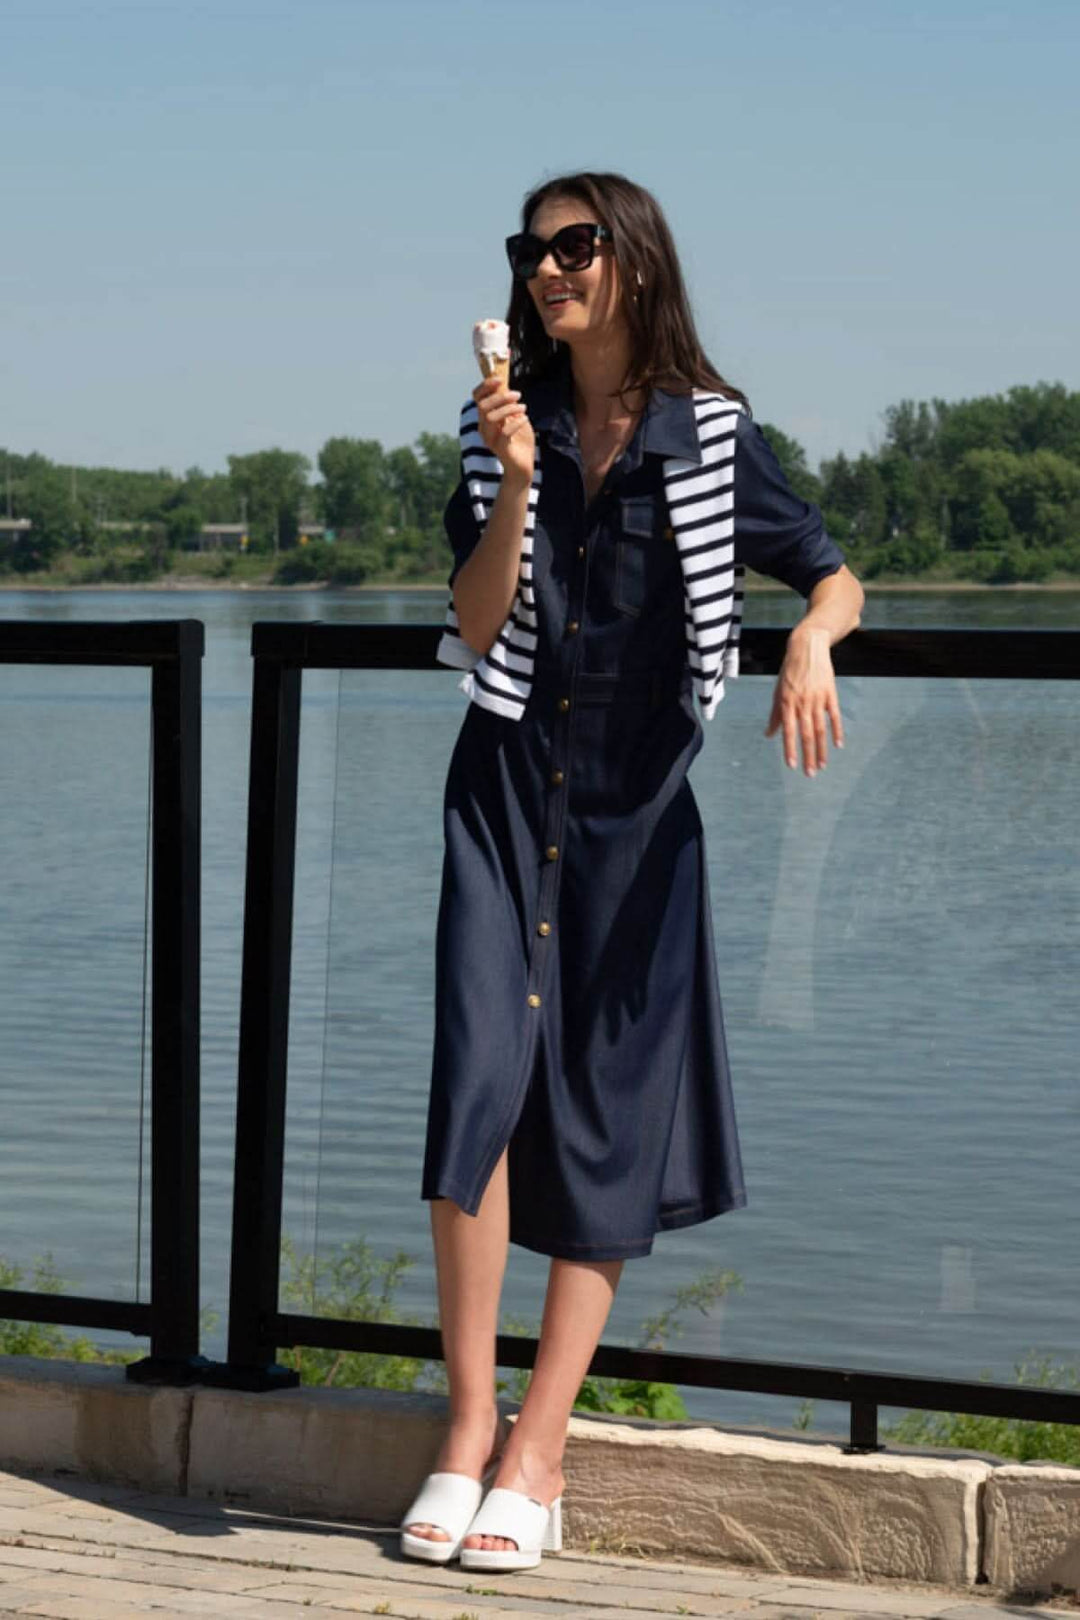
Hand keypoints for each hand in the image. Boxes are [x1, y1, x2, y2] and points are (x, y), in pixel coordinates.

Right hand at [472, 374, 535, 485]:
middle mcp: (483, 428)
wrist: (522, 466)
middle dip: (501, 397)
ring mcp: (489, 439)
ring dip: (509, 409)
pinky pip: (504, 432)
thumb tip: (505, 384)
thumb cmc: (519, 440)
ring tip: (523, 408)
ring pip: (491, 418)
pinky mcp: (499, 449)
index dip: (486, 386)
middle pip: (483, 406)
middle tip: (518, 395)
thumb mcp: (515, 416)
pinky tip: (525, 419)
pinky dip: (516, 422)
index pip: (477, 397)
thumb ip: (509, 403)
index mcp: (485, 417)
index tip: (500, 379)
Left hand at [764, 623, 844, 776]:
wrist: (807, 647)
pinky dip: (837, 731)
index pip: (788, 731)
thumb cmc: (789, 671)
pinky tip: (838, 745)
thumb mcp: (778, 691)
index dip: (790, 750)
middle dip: (808, 756)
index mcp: (786, 703)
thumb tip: (769, 735)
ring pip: (820, 729)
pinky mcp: (830, 693)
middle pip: (806, 735)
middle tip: (810, 774)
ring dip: (822, 749)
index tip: (792, 766)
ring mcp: (817, 699)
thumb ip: (775, 715)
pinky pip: (834, 716)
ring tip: (822, 765)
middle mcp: (802, 703)